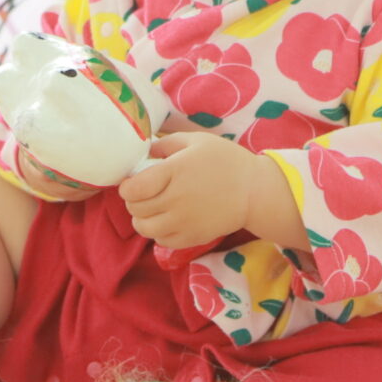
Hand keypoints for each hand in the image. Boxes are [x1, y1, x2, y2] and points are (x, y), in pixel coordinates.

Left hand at [119, 133, 278, 249]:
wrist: (254, 192)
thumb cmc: (225, 161)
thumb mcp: (196, 141)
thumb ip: (165, 144)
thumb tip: (144, 152)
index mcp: (175, 172)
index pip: (133, 189)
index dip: (127, 186)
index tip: (133, 182)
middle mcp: (176, 199)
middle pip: (135, 209)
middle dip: (134, 201)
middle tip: (144, 193)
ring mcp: (183, 222)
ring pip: (143, 228)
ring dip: (142, 218)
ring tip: (152, 209)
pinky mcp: (191, 238)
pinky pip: (161, 241)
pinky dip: (158, 232)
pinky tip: (167, 220)